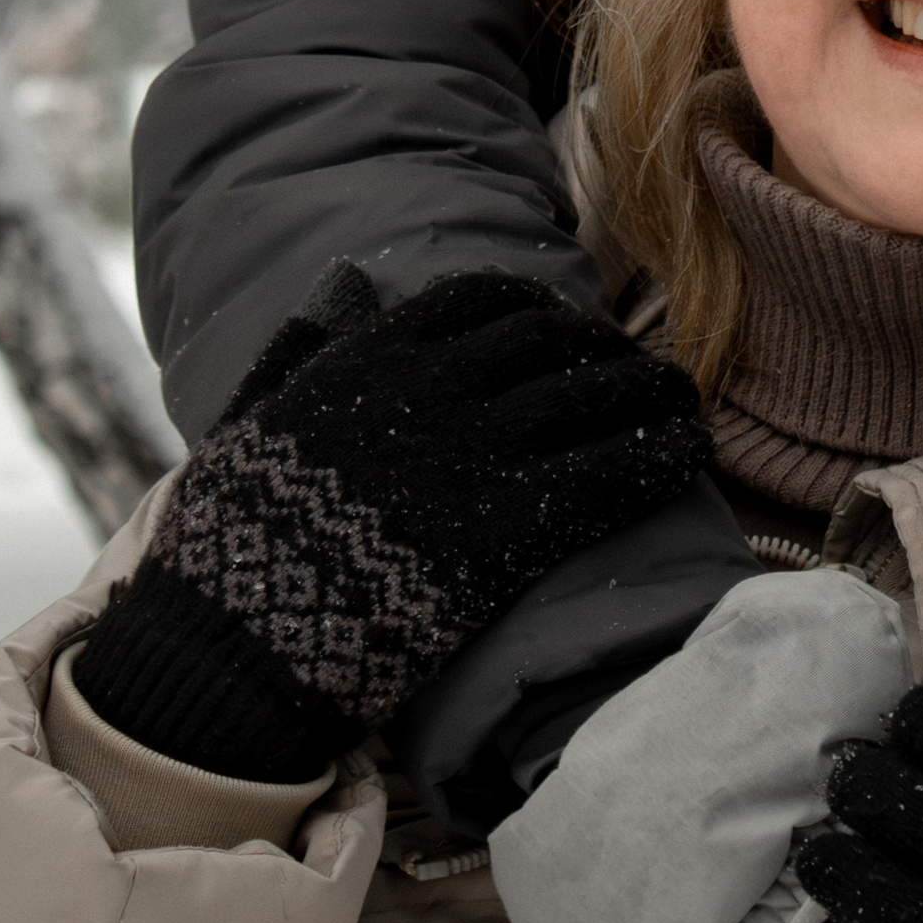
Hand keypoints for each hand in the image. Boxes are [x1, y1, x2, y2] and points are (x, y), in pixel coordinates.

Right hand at [79, 266, 710, 773]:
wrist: (237, 640)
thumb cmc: (233, 541)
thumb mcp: (252, 420)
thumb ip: (302, 347)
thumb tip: (345, 282)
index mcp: (374, 357)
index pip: (483, 299)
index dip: (537, 310)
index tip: (561, 331)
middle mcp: (437, 388)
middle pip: (557, 338)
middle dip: (606, 348)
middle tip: (635, 372)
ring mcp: (482, 453)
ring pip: (602, 393)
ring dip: (654, 391)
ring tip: (682, 404)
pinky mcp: (519, 526)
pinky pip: (621, 470)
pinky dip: (667, 453)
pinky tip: (689, 454)